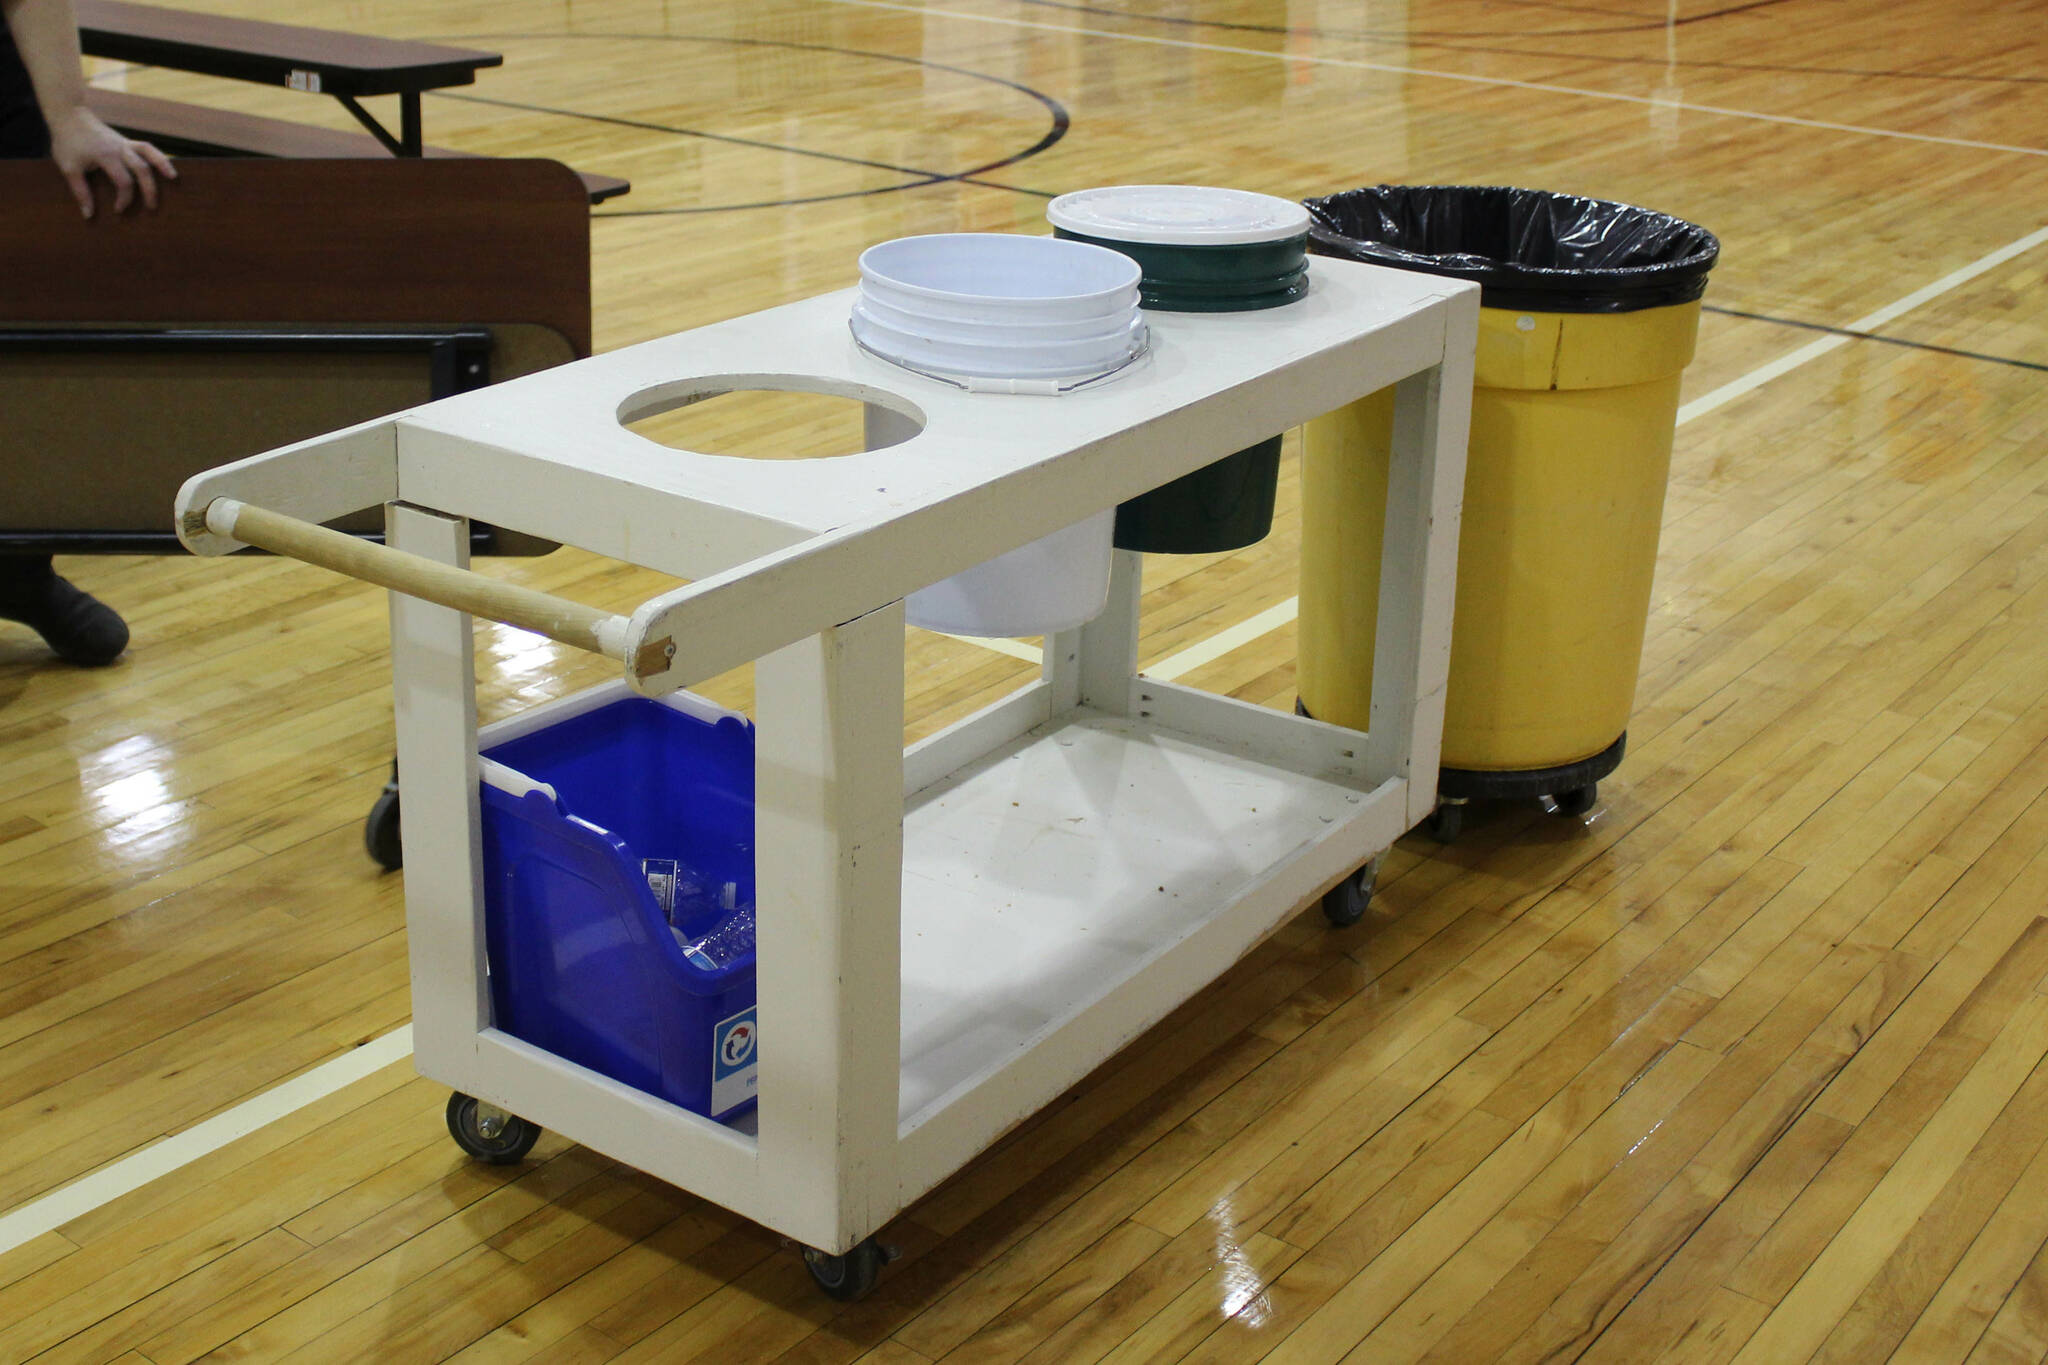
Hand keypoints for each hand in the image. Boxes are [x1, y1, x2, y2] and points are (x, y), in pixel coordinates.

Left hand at [45, 106, 175, 217]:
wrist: (69, 115)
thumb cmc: (67, 143)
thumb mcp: (69, 168)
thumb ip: (80, 192)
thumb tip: (88, 215)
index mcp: (105, 156)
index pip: (123, 181)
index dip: (124, 199)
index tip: (118, 209)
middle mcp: (119, 148)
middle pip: (142, 170)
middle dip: (149, 190)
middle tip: (151, 207)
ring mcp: (125, 143)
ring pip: (150, 153)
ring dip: (163, 165)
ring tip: (173, 178)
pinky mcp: (127, 141)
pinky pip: (147, 148)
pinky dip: (159, 156)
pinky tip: (166, 167)